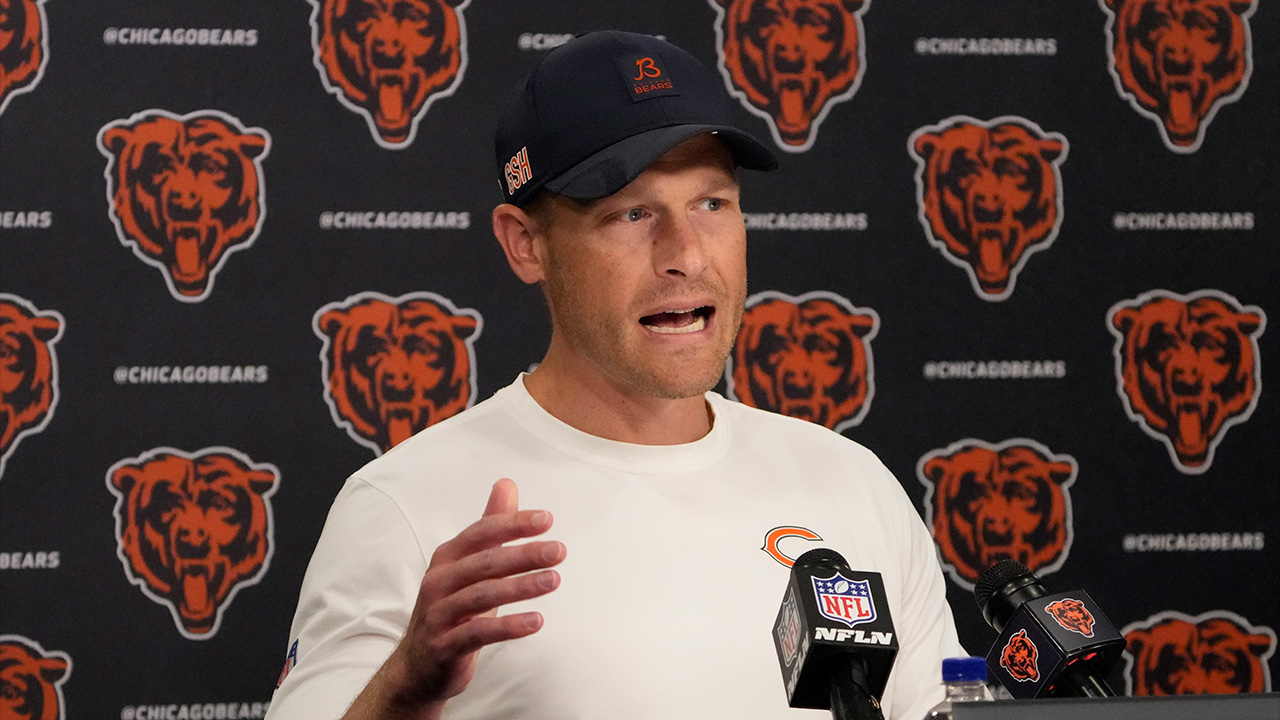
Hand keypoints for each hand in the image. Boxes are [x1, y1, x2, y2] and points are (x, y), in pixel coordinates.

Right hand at [346, 478, 564, 718]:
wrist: (418, 667)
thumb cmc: (452, 609)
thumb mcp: (470, 566)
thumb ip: (490, 527)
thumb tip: (507, 483)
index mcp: (447, 558)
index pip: (482, 532)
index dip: (513, 524)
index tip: (547, 519)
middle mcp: (439, 581)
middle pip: (485, 562)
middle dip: (524, 554)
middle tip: (559, 551)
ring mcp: (439, 614)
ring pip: (483, 595)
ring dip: (521, 587)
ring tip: (554, 580)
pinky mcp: (444, 645)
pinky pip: (479, 633)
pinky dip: (509, 626)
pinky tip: (536, 621)